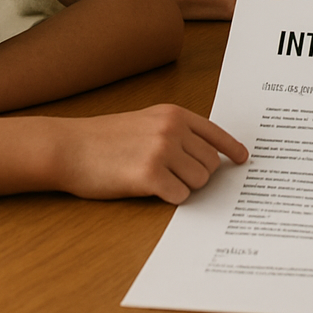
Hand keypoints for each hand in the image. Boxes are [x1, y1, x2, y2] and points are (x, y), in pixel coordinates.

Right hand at [54, 104, 247, 203]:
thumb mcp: (145, 121)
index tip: (243, 159)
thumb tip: (204, 153)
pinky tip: (151, 190)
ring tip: (158, 180)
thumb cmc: (103, 138)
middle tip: (173, 176)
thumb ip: (174, 130)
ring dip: (183, 187)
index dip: (231, 149)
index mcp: (174, 114)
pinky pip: (180, 196)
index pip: (215, 132)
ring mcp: (162, 151)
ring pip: (198, 181)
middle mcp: (173, 129)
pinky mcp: (150, 176)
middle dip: (197, 175)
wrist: (68, 147)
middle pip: (210, 163)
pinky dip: (170, 198)